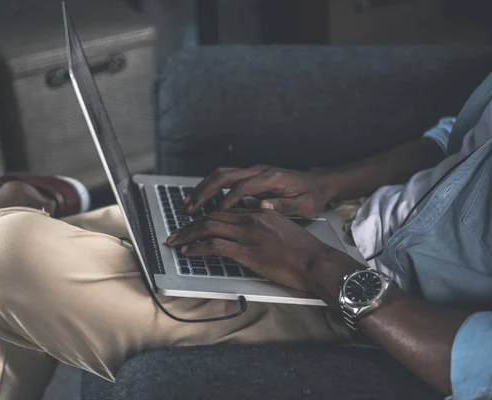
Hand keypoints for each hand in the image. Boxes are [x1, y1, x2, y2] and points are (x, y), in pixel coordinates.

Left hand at [167, 209, 356, 294]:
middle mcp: (251, 219)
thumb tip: (251, 229)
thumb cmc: (304, 251)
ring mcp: (248, 234)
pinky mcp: (246, 251)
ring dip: (187, 234)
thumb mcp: (284, 229)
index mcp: (260, 213)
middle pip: (212, 217)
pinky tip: (189, 251)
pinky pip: (214, 245)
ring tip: (175, 241)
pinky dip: (197, 247)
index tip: (194, 224)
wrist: (316, 262)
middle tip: (176, 233)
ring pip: (208, 228)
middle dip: (190, 225)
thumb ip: (266, 225)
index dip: (205, 217)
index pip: (224, 212)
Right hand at [185, 165, 333, 216]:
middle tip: (190, 208)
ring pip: (220, 175)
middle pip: (224, 175)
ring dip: (202, 188)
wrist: (319, 183)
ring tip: (188, 204)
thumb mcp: (305, 205)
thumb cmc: (312, 196)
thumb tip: (263, 207)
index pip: (243, 186)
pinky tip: (200, 200)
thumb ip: (283, 205)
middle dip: (204, 192)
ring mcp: (253, 171)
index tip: (216, 215)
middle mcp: (259, 170)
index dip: (228, 200)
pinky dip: (209, 188)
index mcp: (271, 178)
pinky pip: (225, 178)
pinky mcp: (250, 176)